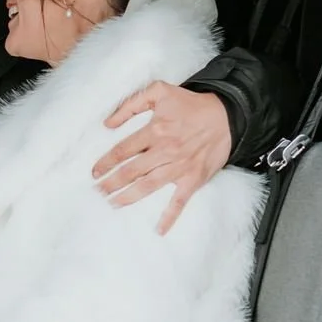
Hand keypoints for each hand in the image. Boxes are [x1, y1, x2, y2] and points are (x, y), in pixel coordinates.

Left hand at [93, 83, 231, 234]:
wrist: (227, 115)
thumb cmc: (191, 104)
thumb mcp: (159, 91)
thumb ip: (131, 104)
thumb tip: (108, 122)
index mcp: (155, 130)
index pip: (123, 150)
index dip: (105, 163)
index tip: (95, 172)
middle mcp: (165, 151)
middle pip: (130, 171)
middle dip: (111, 183)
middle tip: (97, 192)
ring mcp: (179, 167)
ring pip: (148, 186)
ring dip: (128, 197)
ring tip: (112, 204)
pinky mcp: (193, 179)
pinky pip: (179, 201)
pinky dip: (169, 217)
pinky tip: (159, 230)